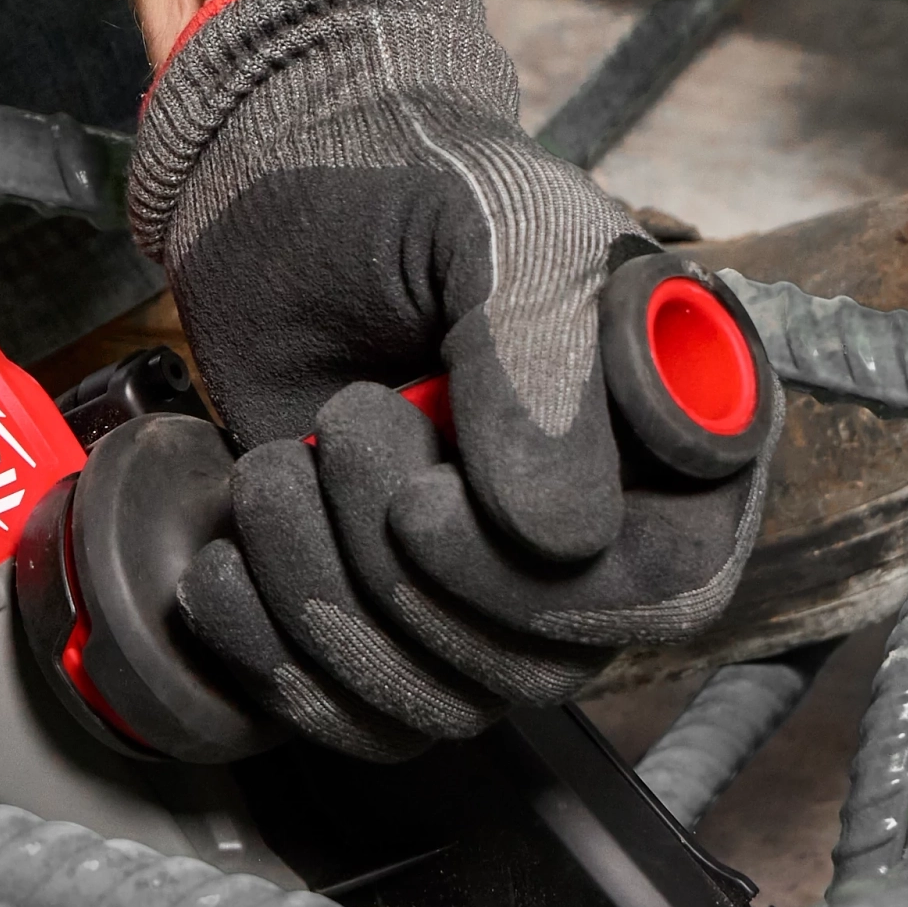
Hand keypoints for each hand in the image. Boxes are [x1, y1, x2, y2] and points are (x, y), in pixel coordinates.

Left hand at [123, 0, 771, 758]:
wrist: (276, 189)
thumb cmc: (410, 190)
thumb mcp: (499, 232)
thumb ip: (541, 363)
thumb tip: (559, 535)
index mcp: (676, 443)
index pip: (667, 586)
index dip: (540, 571)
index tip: (430, 487)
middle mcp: (602, 536)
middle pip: (541, 662)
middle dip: (407, 565)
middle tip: (348, 428)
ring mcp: (489, 591)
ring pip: (440, 701)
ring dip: (325, 595)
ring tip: (281, 470)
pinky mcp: (384, 620)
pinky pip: (354, 717)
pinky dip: (271, 650)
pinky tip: (231, 557)